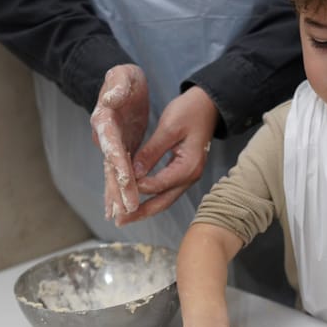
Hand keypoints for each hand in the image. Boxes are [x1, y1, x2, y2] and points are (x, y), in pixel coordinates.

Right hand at [90, 64, 149, 219]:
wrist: (121, 82)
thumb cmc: (124, 77)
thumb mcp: (123, 75)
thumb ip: (117, 86)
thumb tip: (110, 100)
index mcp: (105, 120)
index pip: (112, 145)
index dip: (119, 163)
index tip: (127, 181)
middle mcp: (104, 137)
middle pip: (112, 167)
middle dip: (120, 190)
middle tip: (127, 211)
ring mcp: (110, 146)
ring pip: (114, 176)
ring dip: (118, 198)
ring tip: (121, 219)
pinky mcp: (118, 152)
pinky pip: (119, 175)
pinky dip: (119, 193)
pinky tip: (119, 211)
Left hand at [114, 86, 218, 226]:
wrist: (207, 105)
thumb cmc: (190, 111)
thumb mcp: (168, 127)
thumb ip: (151, 152)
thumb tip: (133, 173)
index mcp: (188, 166)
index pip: (159, 184)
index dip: (138, 186)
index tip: (118, 187)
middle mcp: (189, 177)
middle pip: (163, 202)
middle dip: (140, 212)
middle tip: (119, 221)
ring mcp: (187, 177)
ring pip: (164, 199)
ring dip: (144, 209)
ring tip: (124, 218)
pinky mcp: (182, 173)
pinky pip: (165, 190)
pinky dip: (150, 197)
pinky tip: (136, 201)